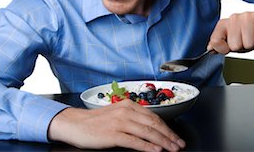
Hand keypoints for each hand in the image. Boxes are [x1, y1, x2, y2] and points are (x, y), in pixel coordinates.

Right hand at [48, 99, 184, 151]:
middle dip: (169, 135)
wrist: (74, 123)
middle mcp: (126, 112)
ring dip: (163, 142)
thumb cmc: (94, 121)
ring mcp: (120, 123)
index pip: (154, 117)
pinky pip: (134, 141)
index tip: (175, 136)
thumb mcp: (116, 114)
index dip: (167, 128)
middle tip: (179, 144)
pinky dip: (147, 146)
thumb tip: (150, 130)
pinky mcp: (113, 134)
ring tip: (172, 149)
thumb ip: (132, 119)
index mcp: (128, 105)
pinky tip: (156, 151)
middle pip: (154, 124)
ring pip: (147, 132)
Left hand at [207, 11, 253, 53]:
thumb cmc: (248, 35)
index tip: (229, 47)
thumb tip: (210, 49)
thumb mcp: (231, 42)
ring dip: (253, 43)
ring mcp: (246, 16)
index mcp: (223, 24)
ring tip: (253, 36)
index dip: (224, 49)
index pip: (215, 41)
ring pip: (248, 43)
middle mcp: (233, 18)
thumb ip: (219, 46)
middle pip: (234, 46)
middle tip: (246, 40)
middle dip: (242, 46)